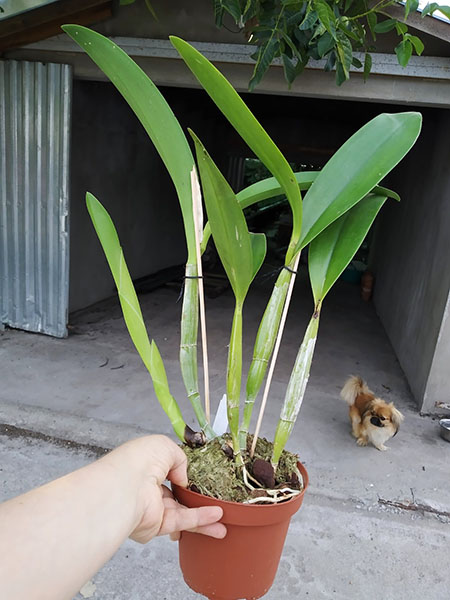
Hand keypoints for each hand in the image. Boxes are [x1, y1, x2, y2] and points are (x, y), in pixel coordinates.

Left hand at [108, 435, 226, 543]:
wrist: (125, 486)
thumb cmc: (138, 461)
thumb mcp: (165, 446)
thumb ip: (180, 460)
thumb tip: (184, 478)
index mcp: (145, 466)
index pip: (167, 471)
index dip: (183, 474)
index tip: (202, 476)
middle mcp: (147, 488)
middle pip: (176, 495)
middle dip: (196, 498)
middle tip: (215, 499)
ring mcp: (151, 508)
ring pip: (182, 512)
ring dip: (204, 514)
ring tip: (225, 517)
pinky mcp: (155, 525)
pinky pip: (182, 522)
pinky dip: (200, 520)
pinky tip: (217, 518)